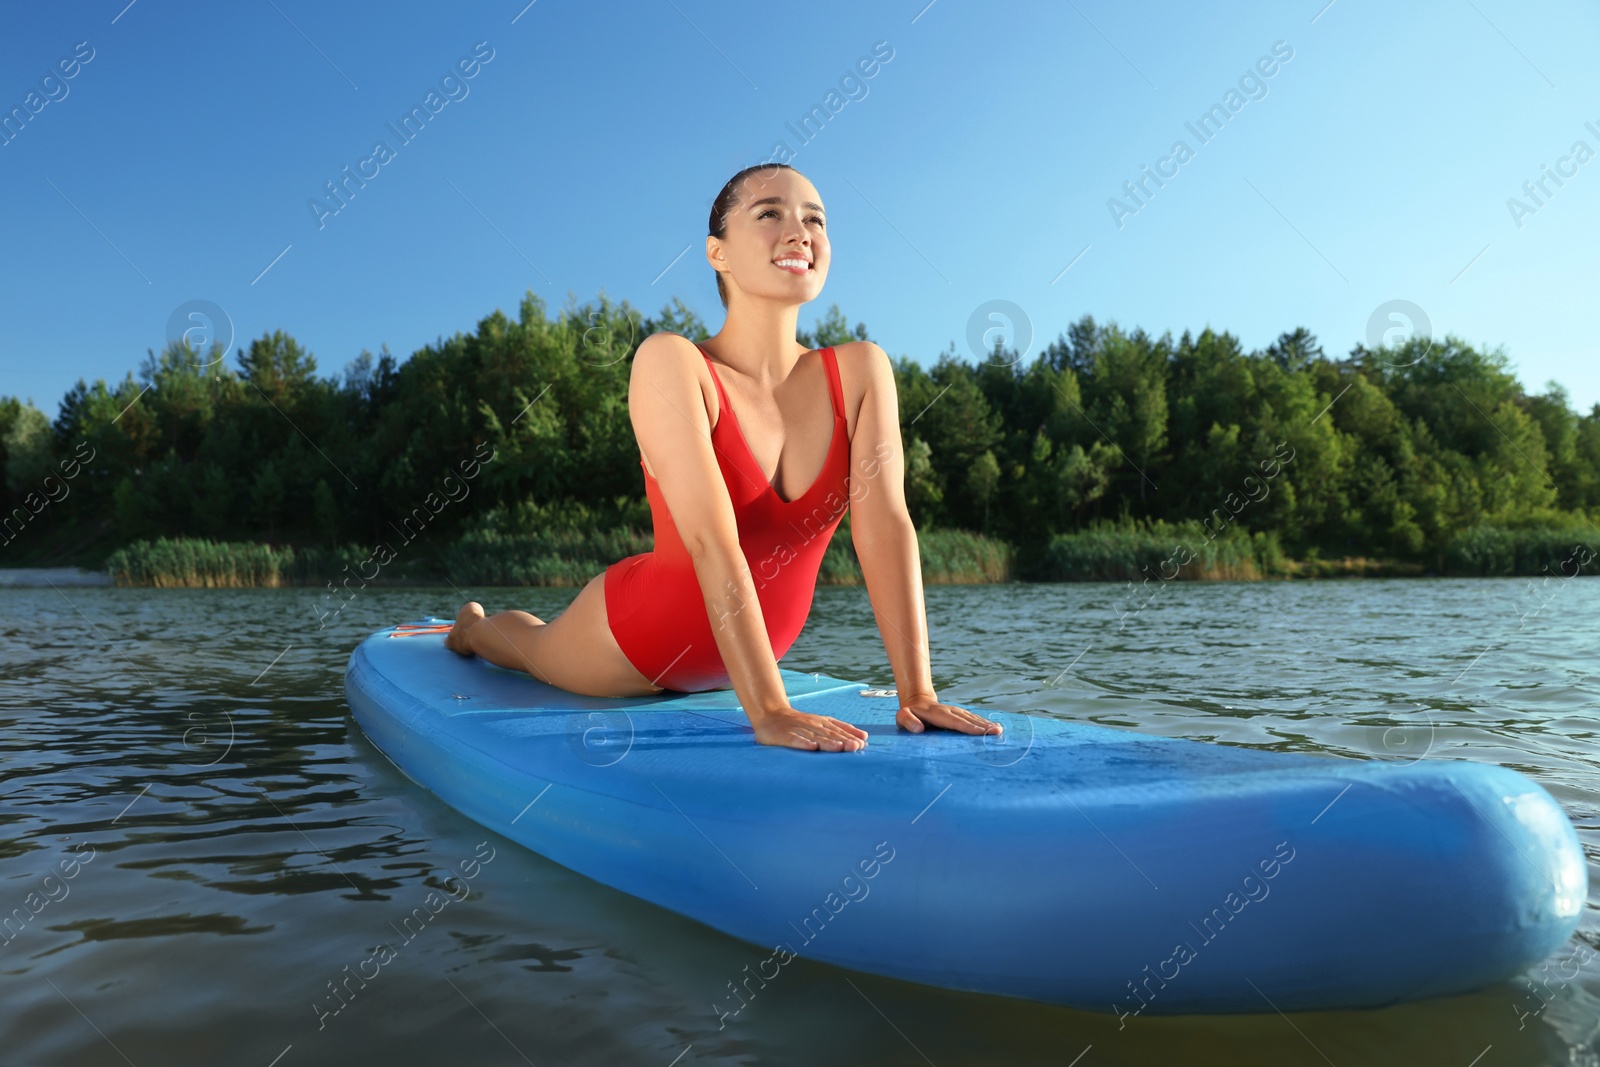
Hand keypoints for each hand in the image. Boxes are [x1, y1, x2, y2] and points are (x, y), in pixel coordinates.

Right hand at [750, 706, 868, 751]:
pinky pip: (795, 740)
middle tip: (856, 747)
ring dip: (828, 742)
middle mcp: (812, 724)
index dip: (850, 736)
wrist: (770, 714)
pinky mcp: (785, 735)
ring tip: (839, 748)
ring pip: (815, 736)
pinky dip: (803, 743)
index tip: (862, 743)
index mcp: (821, 722)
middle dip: (843, 740)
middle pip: (829, 734)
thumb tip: (865, 737)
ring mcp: (798, 729)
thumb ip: (841, 729)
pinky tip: (811, 748)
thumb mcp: (821, 723)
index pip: (838, 730)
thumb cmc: (799, 723)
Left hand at [896, 696, 1001, 735]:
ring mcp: (956, 712)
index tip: (981, 732)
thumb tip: (919, 729)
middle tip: (997, 732)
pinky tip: (993, 728)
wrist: (916, 702)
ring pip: (973, 718)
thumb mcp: (902, 717)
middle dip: (983, 726)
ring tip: (999, 731)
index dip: (969, 727)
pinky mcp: (959, 714)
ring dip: (986, 724)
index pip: (955, 722)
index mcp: (938, 714)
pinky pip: (973, 719)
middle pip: (968, 720)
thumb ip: (908, 721)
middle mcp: (950, 711)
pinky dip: (984, 723)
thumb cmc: (908, 714)